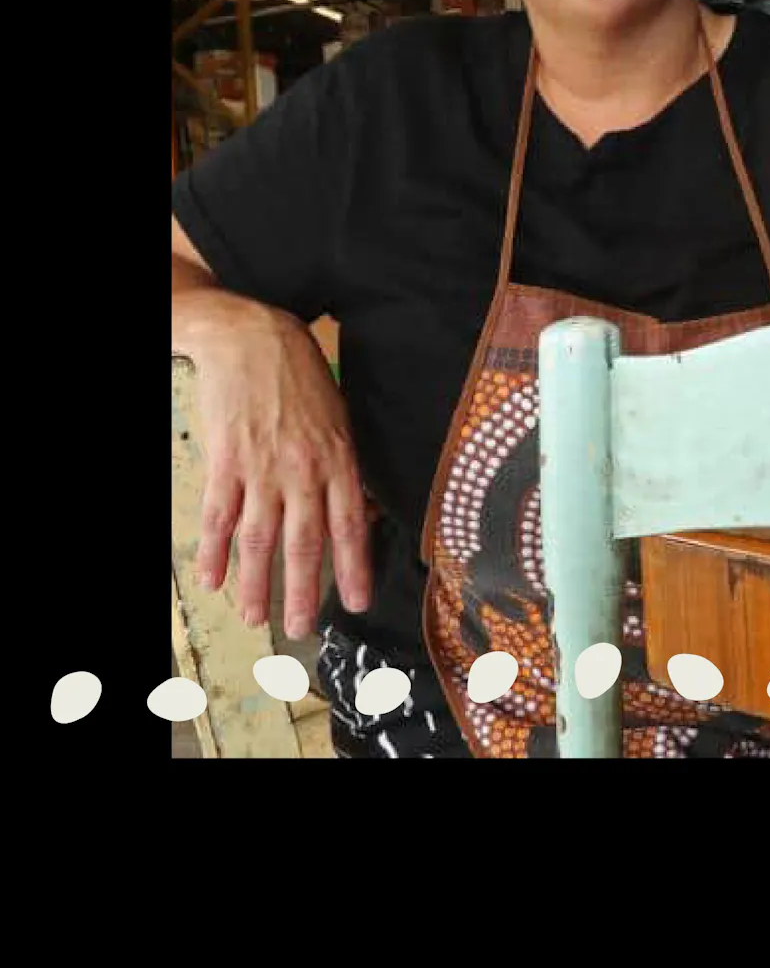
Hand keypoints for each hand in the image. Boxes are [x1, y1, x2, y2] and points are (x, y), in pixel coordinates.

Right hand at [186, 297, 371, 638]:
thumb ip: (344, 466)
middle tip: (300, 630)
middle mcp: (302, 470)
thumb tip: (358, 512)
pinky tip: (212, 579)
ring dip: (256, 583)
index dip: (354, 567)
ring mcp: (261, 468)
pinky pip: (219, 516)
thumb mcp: (339, 418)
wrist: (251, 337)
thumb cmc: (301, 376)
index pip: (351, 525)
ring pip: (259, 539)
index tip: (356, 603)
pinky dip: (214, 552)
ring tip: (255, 616)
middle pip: (304, 543)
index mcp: (338, 460)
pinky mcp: (225, 461)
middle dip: (302, 591)